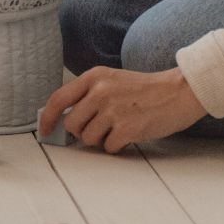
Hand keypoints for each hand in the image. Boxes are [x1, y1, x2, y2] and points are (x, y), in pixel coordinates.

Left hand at [39, 66, 207, 152]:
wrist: (178, 92)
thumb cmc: (143, 89)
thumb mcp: (111, 80)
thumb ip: (88, 94)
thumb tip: (64, 118)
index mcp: (93, 76)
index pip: (58, 99)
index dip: (47, 118)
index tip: (45, 131)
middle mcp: (100, 91)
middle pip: (71, 124)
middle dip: (81, 132)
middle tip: (97, 129)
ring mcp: (113, 110)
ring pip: (88, 138)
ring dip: (100, 140)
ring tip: (116, 128)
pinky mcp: (127, 128)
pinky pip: (108, 147)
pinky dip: (116, 146)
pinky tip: (128, 134)